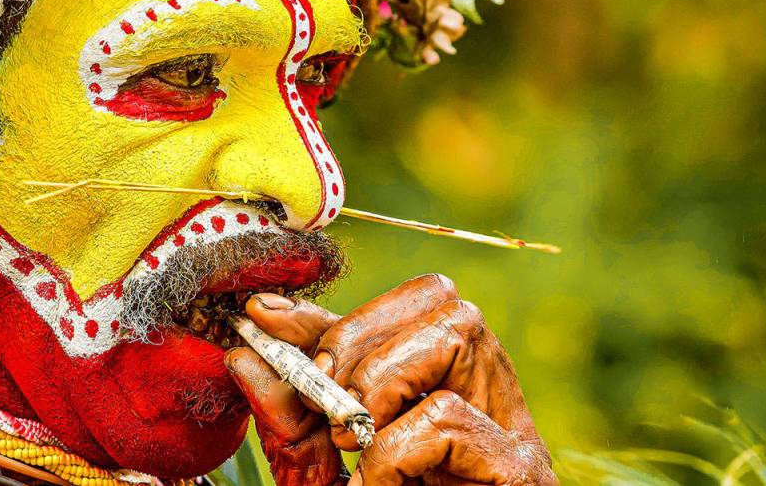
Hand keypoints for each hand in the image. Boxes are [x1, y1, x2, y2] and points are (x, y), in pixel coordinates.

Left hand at [224, 274, 558, 484]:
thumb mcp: (320, 462)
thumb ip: (291, 411)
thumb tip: (244, 353)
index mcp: (450, 380)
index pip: (409, 301)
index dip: (336, 306)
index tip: (265, 318)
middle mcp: (491, 395)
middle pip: (441, 297)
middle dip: (358, 337)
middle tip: (325, 406)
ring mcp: (514, 431)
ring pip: (456, 332)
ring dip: (379, 383)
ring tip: (356, 445)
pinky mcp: (521, 472)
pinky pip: (447, 417)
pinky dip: (392, 450)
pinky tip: (380, 485)